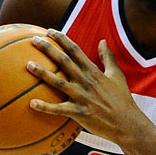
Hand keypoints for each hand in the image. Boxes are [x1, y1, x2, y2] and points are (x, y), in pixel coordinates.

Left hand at [26, 32, 146, 144]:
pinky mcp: (79, 113)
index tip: (49, 31)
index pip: (75, 50)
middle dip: (48, 49)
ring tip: (28, 65)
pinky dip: (45, 107)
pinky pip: (58, 109)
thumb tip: (102, 41)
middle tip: (33, 40)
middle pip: (64, 61)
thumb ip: (107, 58)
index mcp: (93, 71)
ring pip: (58, 82)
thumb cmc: (122, 99)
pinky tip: (31, 103)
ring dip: (42, 73)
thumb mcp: (117, 75)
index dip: (62, 39)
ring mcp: (81, 97)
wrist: (127, 123)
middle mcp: (86, 81)